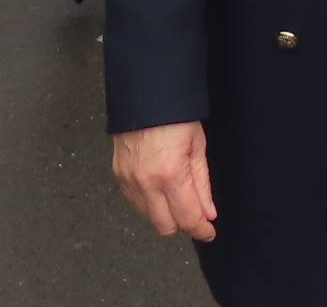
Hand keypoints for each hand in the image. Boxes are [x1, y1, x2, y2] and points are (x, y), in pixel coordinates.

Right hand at [113, 122, 216, 242]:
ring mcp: (129, 180)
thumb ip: (202, 185)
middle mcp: (146, 182)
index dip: (201, 229)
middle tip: (194, 212)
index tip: (208, 232)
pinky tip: (159, 188)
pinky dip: (149, 202)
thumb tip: (208, 213)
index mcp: (170, 174)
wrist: (145, 94)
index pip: (187, 218)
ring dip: (164, 213)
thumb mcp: (197, 146)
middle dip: (183, 223)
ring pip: (148, 217)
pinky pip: (134, 203)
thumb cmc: (174, 114)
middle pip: (165, 226)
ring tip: (177, 193)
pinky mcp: (118, 175)